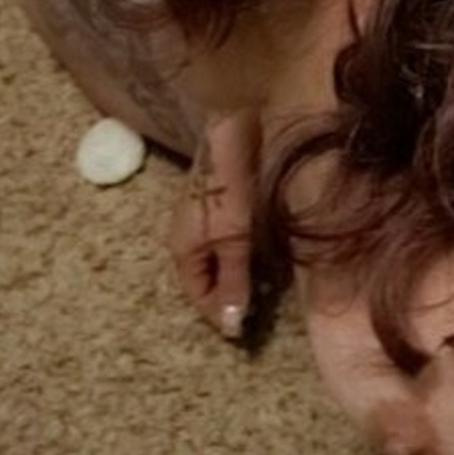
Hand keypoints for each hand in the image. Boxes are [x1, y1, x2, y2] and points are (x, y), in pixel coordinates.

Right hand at [168, 107, 262, 338]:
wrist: (239, 122)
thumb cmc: (231, 182)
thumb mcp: (235, 237)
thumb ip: (234, 279)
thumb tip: (231, 325)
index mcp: (183, 247)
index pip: (198, 296)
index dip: (220, 314)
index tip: (246, 332)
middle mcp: (190, 234)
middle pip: (208, 278)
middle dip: (232, 295)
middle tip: (261, 309)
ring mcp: (207, 217)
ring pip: (223, 258)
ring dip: (243, 274)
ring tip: (269, 285)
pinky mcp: (225, 201)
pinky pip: (233, 239)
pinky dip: (248, 252)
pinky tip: (269, 252)